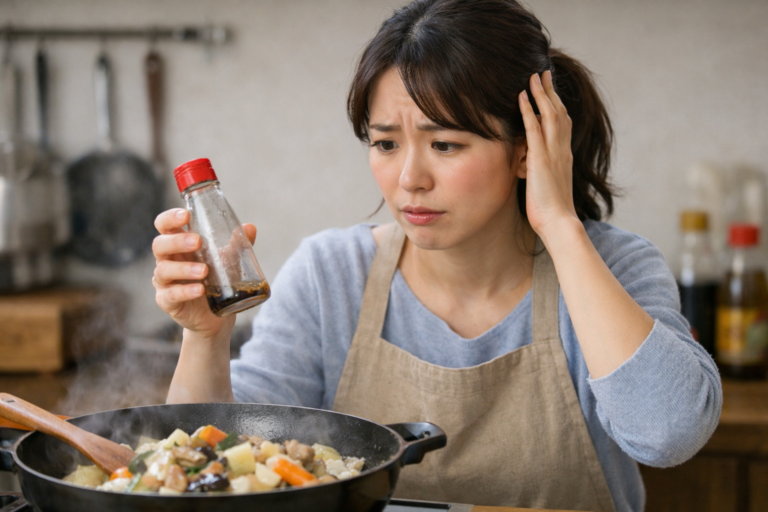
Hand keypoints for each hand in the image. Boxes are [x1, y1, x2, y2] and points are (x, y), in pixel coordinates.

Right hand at [152, 208, 256, 337]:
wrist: (216, 317)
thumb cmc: (217, 281)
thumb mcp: (229, 261)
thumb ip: (237, 245)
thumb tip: (249, 228)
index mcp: (178, 246)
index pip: (164, 226)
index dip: (170, 218)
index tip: (186, 215)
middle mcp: (167, 260)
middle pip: (159, 245)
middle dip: (177, 241)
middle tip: (198, 241)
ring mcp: (165, 282)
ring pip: (163, 270)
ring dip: (184, 269)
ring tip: (204, 271)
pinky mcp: (166, 302)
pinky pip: (170, 295)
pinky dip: (185, 291)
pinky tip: (199, 290)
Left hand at [518, 71, 578, 240]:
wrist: (559, 222)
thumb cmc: (552, 210)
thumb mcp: (547, 184)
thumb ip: (542, 170)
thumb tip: (530, 164)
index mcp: (564, 155)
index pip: (562, 123)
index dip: (556, 104)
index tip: (550, 89)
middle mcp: (561, 149)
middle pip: (558, 112)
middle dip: (550, 91)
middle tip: (543, 73)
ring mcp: (553, 152)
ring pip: (549, 114)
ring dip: (540, 93)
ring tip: (533, 76)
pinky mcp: (540, 158)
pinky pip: (534, 128)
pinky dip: (528, 110)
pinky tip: (521, 96)